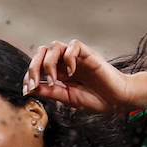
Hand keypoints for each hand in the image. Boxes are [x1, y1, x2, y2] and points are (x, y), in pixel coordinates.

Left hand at [22, 39, 140, 113]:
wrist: (119, 100)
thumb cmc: (98, 99)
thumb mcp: (68, 98)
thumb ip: (50, 92)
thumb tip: (30, 89)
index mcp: (59, 73)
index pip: (38, 66)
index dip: (29, 75)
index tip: (27, 89)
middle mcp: (66, 63)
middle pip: (42, 52)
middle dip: (34, 66)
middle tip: (36, 82)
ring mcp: (77, 58)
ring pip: (55, 46)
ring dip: (49, 62)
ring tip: (55, 80)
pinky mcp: (89, 54)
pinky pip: (73, 46)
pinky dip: (68, 57)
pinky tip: (71, 72)